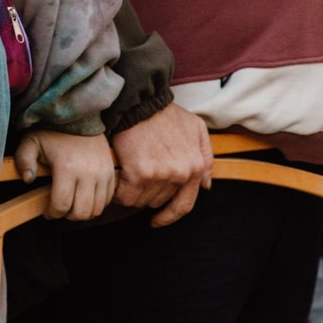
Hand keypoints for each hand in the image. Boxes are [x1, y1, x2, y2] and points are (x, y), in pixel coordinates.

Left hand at [15, 129, 116, 221]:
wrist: (79, 118)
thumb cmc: (52, 132)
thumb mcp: (31, 142)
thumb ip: (24, 160)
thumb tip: (27, 179)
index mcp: (67, 167)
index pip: (62, 205)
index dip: (52, 213)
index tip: (47, 211)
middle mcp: (88, 173)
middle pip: (81, 212)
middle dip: (67, 215)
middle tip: (59, 209)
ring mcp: (102, 173)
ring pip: (96, 209)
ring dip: (82, 213)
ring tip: (72, 204)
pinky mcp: (110, 172)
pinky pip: (107, 200)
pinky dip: (96, 205)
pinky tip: (84, 198)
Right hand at [109, 103, 213, 226]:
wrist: (141, 102)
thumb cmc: (166, 114)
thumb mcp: (197, 129)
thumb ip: (205, 157)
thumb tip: (205, 185)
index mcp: (195, 167)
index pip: (184, 205)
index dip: (169, 216)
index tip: (157, 220)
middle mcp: (180, 174)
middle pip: (158, 201)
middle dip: (147, 193)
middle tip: (137, 177)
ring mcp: (160, 175)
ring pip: (141, 201)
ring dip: (132, 192)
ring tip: (127, 173)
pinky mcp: (138, 174)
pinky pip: (125, 196)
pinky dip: (119, 192)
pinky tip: (117, 178)